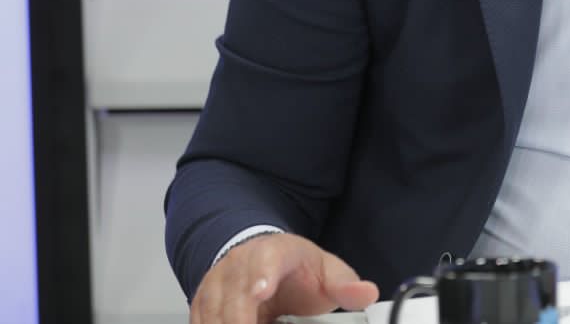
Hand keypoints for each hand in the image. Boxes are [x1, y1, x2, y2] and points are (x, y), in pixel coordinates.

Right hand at [188, 232, 378, 323]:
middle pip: (234, 298)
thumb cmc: (294, 267)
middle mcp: (238, 266)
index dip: (261, 277)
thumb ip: (346, 286)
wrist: (260, 258)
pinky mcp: (202, 305)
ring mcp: (216, 285)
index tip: (261, 292)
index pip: (265, 262)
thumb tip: (368, 293)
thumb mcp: (326, 271)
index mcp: (272, 252)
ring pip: (213, 315)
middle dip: (243, 321)